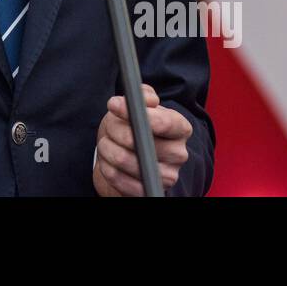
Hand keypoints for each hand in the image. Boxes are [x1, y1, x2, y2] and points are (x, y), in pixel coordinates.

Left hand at [93, 82, 191, 196]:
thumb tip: (142, 100)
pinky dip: (107, 168)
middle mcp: (178, 154)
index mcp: (180, 128)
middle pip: (139, 140)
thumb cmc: (132, 126)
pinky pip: (120, 180)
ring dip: (107, 148)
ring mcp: (167, 176)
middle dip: (115, 130)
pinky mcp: (149, 192)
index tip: (113, 105)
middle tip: (109, 127)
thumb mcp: (137, 104)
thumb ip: (141, 95)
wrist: (127, 156)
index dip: (135, 113)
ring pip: (124, 159)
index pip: (164, 122)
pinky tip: (108, 162)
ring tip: (106, 144)